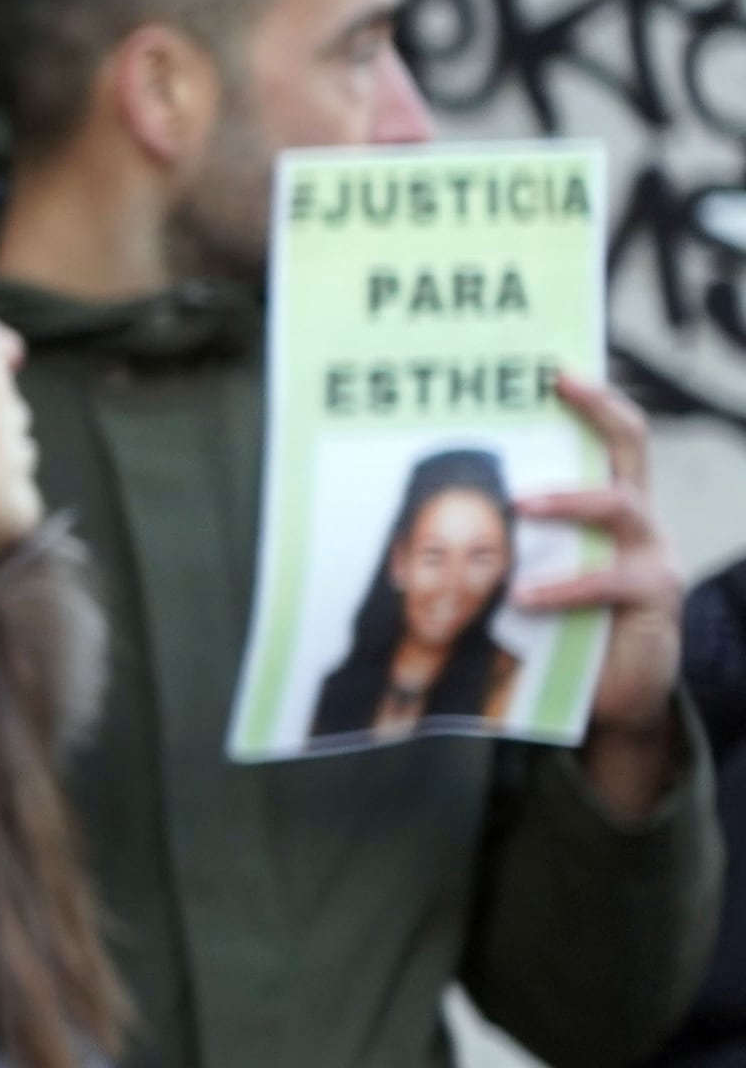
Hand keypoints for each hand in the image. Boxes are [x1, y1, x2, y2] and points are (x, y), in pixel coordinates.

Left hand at [520, 371, 687, 814]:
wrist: (609, 698)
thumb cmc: (561, 627)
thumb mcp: (533, 573)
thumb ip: (507, 541)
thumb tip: (412, 515)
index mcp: (611, 506)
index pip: (613, 436)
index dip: (593, 398)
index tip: (553, 368)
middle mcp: (641, 521)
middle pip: (632, 447)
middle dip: (598, 409)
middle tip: (559, 387)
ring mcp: (654, 556)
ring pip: (621, 507)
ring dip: (567, 500)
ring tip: (519, 504)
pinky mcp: (655, 598)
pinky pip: (611, 581)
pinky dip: (563, 588)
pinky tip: (525, 597)